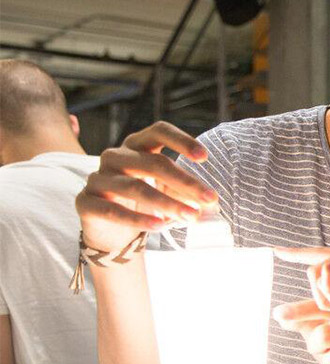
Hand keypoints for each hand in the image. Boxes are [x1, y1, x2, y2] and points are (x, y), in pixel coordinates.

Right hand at [76, 121, 217, 252]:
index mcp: (137, 145)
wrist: (112, 232)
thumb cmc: (145, 203)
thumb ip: (186, 192)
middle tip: (210, 198)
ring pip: (135, 187)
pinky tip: (160, 226)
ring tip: (191, 216)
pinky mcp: (85, 201)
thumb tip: (211, 203)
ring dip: (167, 203)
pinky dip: (138, 218)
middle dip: (185, 181)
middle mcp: (115, 156)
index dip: (182, 141)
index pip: (159, 131)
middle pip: (153, 162)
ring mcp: (98, 178)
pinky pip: (112, 210)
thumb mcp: (167, 191)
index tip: (204, 157)